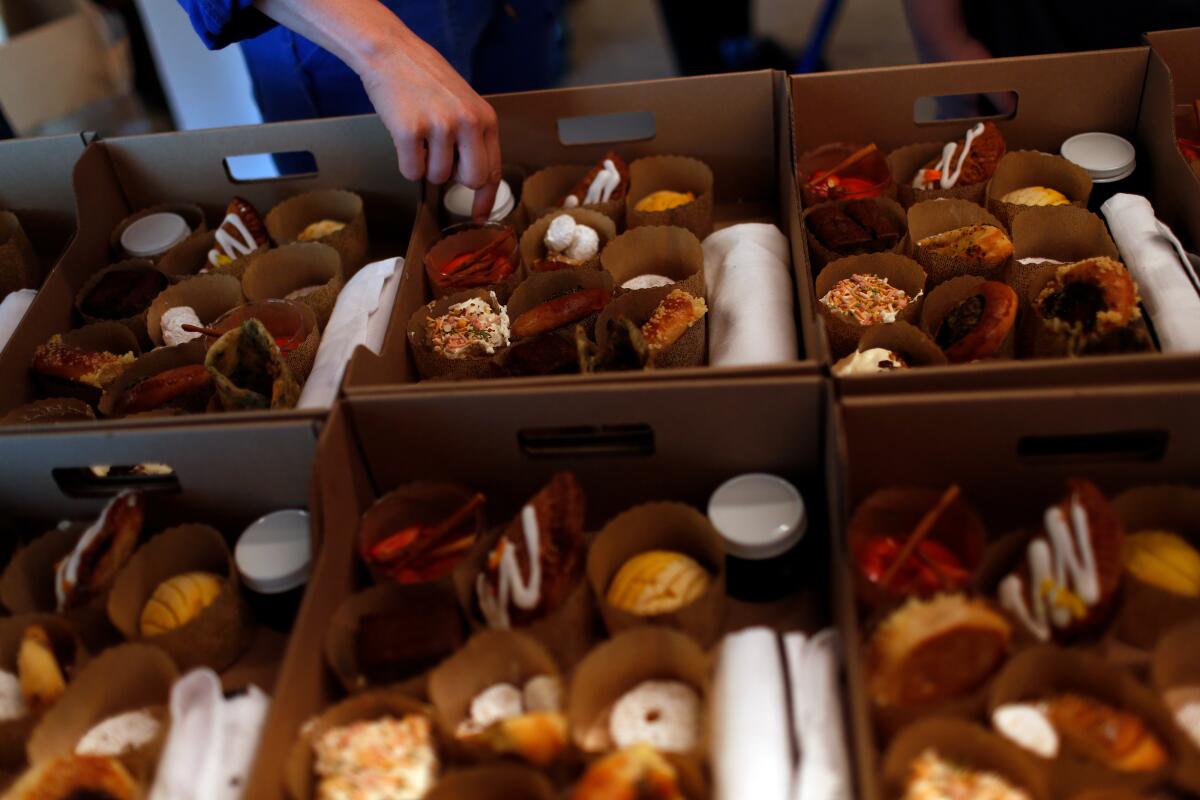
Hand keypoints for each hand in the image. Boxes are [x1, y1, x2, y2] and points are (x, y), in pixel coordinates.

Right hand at [253, 0, 502, 221]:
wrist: (391, 53)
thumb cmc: (426, 79)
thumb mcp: (464, 104)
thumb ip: (474, 138)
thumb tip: (474, 181)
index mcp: (485, 118)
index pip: (493, 170)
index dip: (485, 198)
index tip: (478, 216)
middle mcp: (467, 123)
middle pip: (471, 180)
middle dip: (453, 179)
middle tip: (438, 159)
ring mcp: (439, 126)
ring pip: (437, 177)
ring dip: (425, 165)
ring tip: (419, 135)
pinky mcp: (409, 131)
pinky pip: (411, 172)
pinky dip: (405, 161)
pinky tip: (404, 136)